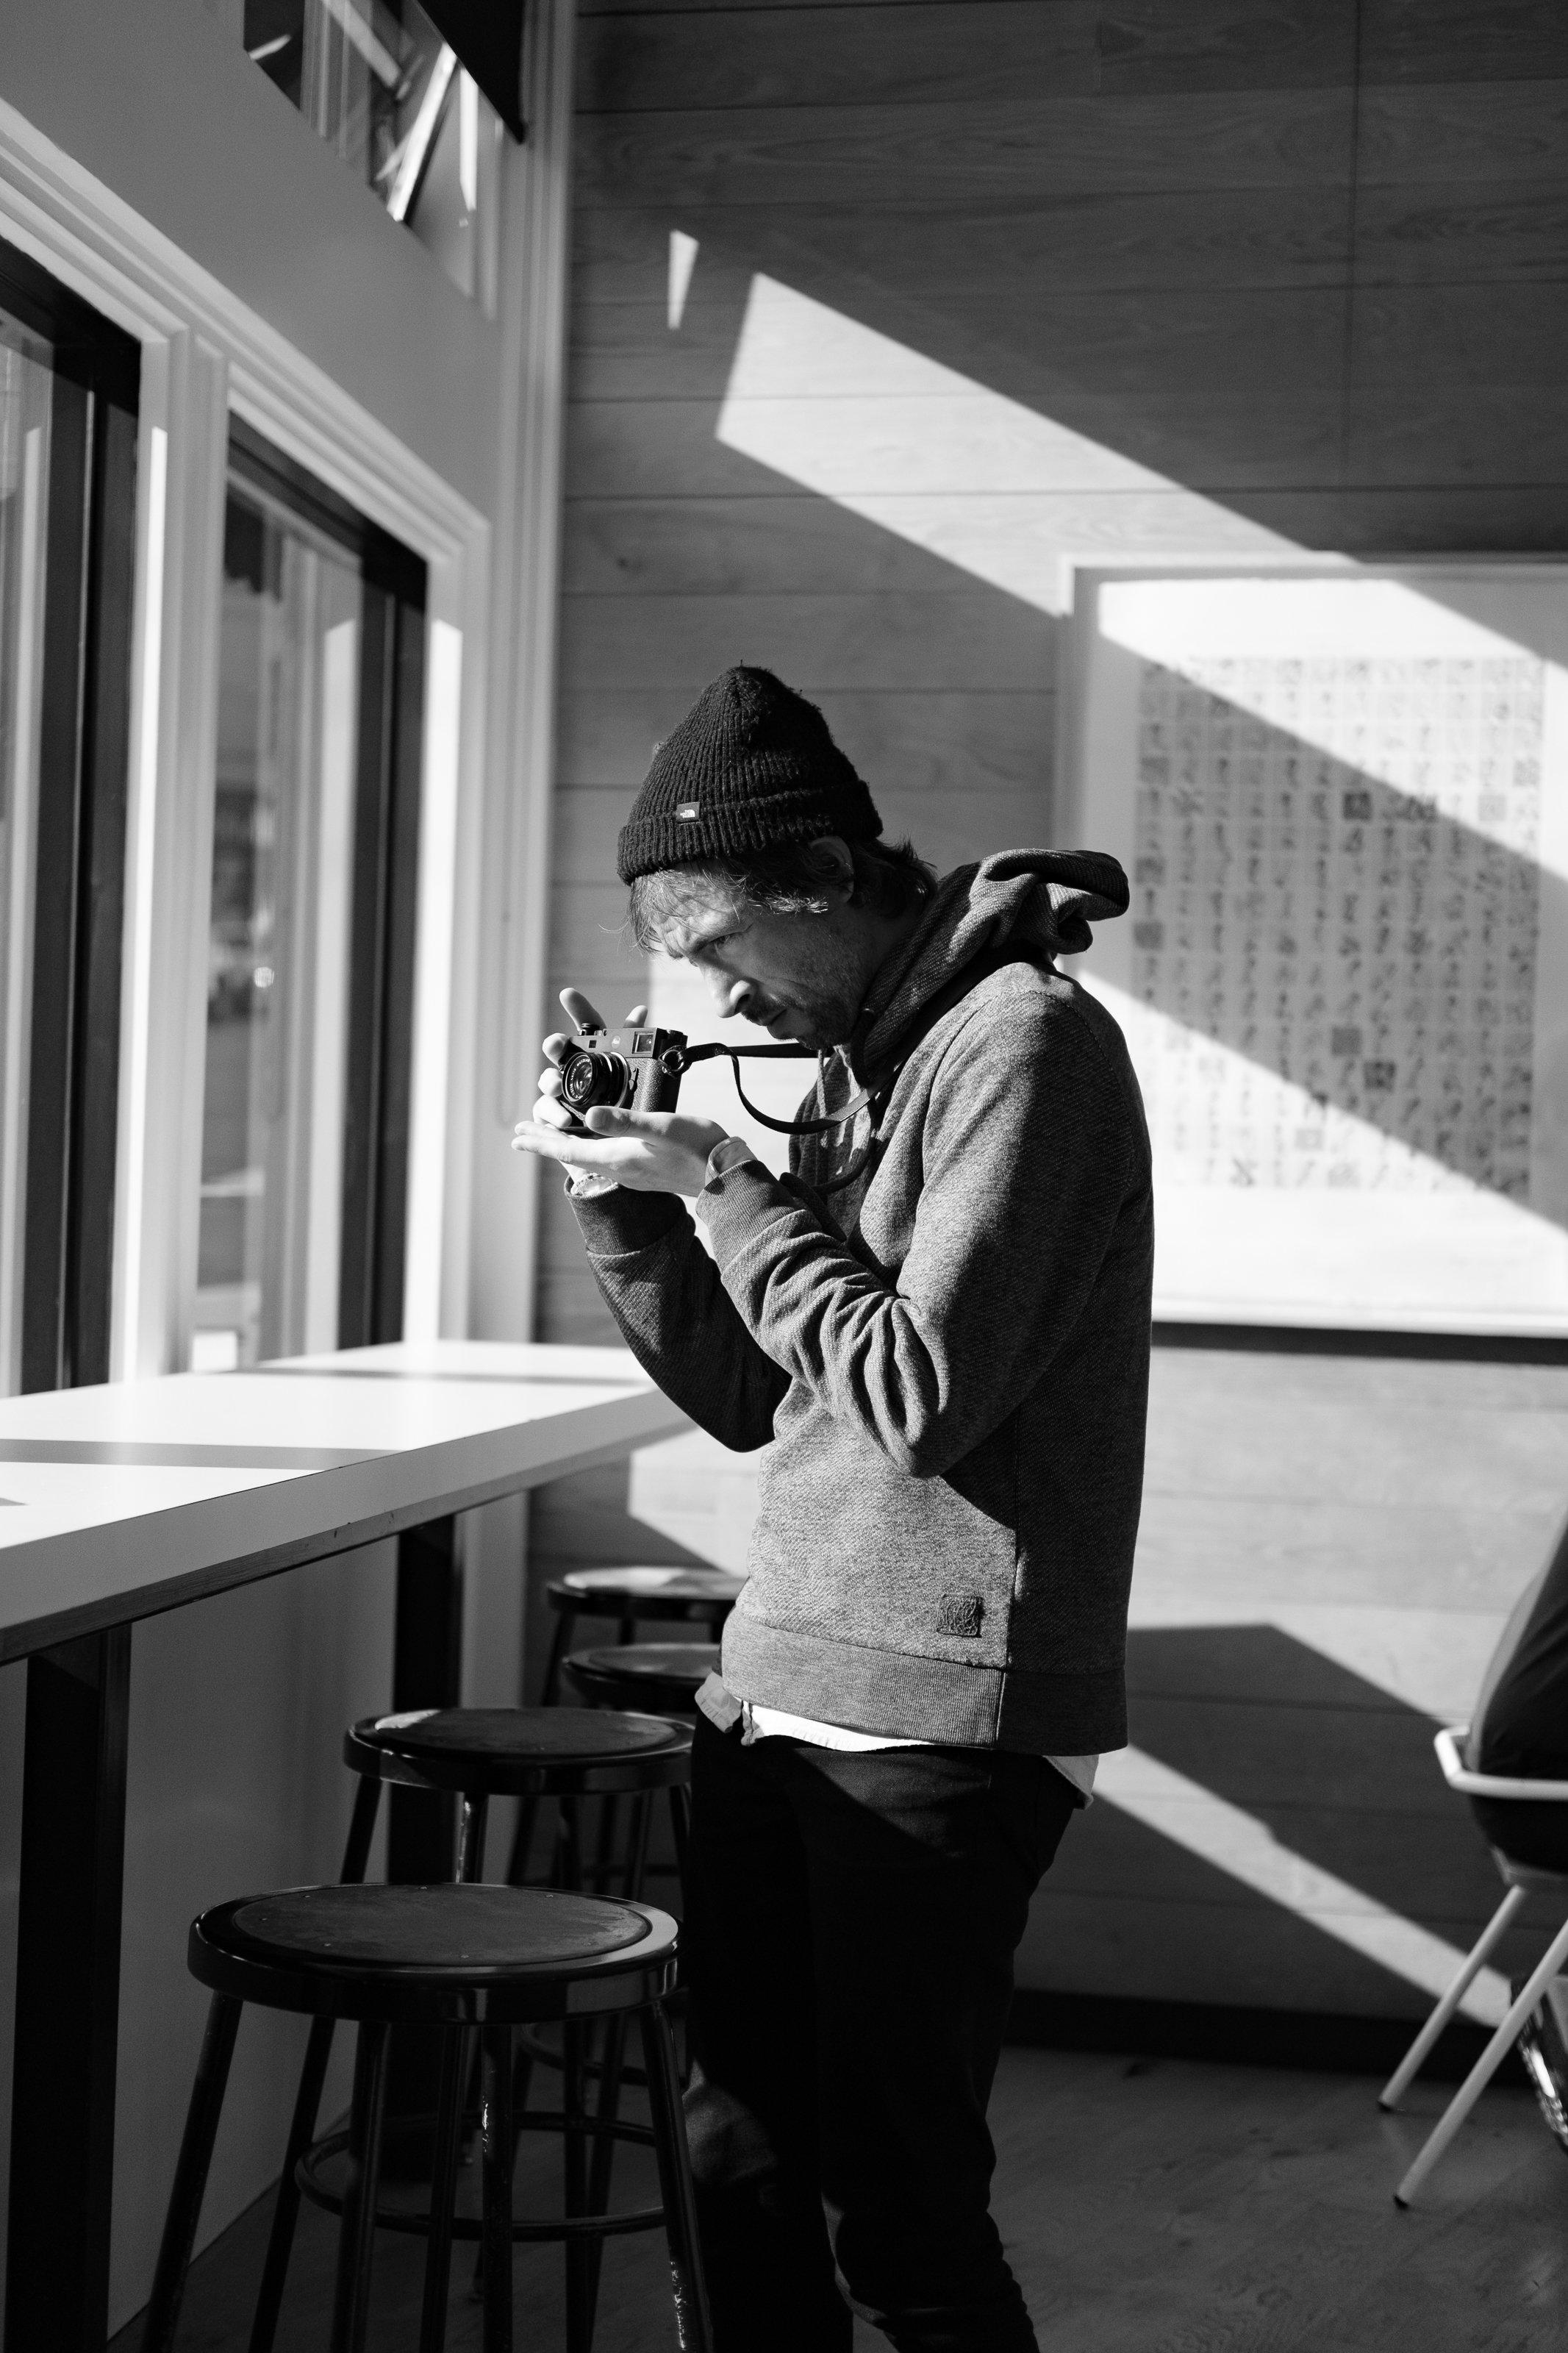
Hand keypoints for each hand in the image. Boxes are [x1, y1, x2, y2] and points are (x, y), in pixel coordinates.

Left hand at [511, 990, 730, 1194]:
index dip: (541, 1143)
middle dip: (546, 1142)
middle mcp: (620, 1169)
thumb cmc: (697, 1149)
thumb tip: (588, 1117)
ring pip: (587, 1157)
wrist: (725, 1176)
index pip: (567, 1151)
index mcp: (617, 1157)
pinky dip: (588, 1147)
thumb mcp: (659, 1128)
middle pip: (572, 1155)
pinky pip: (605, 1159)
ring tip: (550, 1135)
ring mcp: (632, 1172)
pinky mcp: (645, 1171)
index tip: (517, 1136)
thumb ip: (624, 1122)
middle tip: (521, 1133)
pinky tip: (594, 1142)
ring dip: (565, 1144)